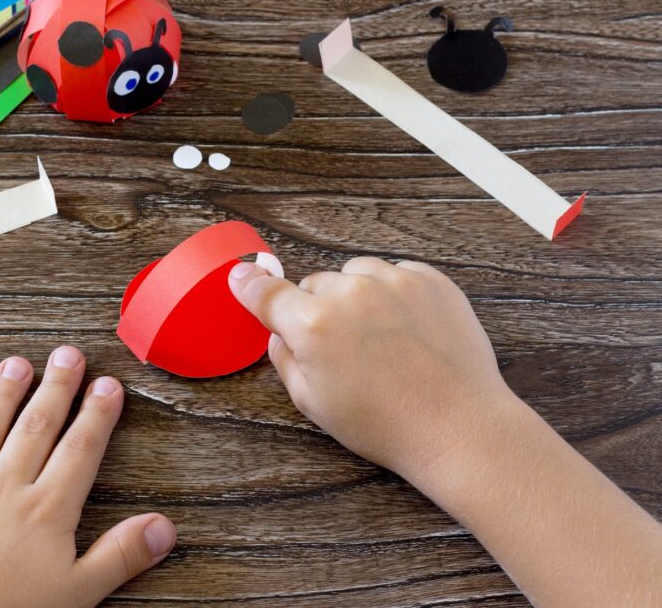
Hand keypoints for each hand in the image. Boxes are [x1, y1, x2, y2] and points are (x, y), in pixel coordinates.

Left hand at [0, 346, 176, 607]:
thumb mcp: (76, 596)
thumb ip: (118, 557)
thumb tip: (163, 527)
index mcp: (43, 513)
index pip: (79, 451)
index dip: (96, 415)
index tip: (107, 385)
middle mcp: (1, 492)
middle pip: (35, 429)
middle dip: (55, 389)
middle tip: (67, 354)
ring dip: (2, 395)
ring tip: (16, 365)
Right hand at [228, 257, 513, 481]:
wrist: (458, 426)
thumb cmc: (385, 423)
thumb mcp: (313, 403)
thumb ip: (284, 358)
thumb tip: (277, 330)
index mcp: (313, 325)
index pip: (267, 292)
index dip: (251, 286)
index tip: (242, 277)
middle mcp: (350, 294)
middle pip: (315, 284)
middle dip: (319, 308)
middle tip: (342, 347)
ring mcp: (394, 282)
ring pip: (354, 274)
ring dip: (356, 296)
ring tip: (378, 338)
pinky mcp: (430, 280)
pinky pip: (395, 274)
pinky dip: (393, 294)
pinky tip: (405, 331)